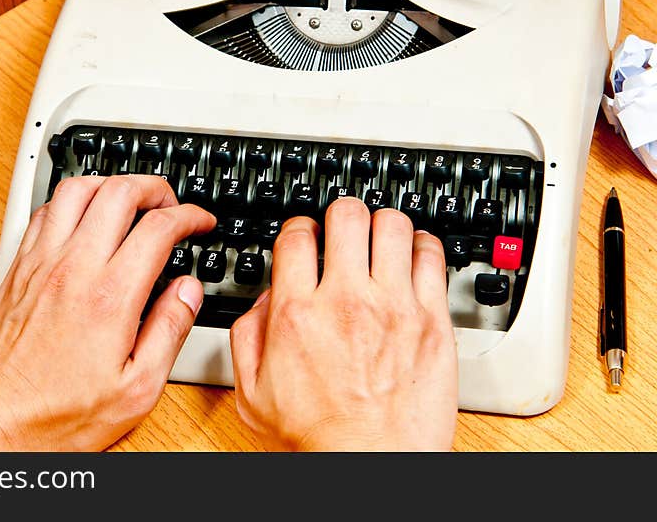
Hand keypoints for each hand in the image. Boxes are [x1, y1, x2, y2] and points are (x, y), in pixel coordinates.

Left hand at [0, 175, 214, 450]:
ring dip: (111, 184)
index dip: (190, 215)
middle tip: (171, 204)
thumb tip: (189, 290)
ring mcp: (43, 263)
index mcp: (111, 297)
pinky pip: (45, 210)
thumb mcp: (137, 388)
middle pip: (120, 192)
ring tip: (130, 199)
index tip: (200, 222)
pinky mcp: (21, 266)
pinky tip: (86, 216)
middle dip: (156, 187)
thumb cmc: (62, 412)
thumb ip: (170, 330)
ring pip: (77, 189)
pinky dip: (73, 200)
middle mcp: (75, 269)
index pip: (158, 227)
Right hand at [230, 198, 457, 450]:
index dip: (300, 226)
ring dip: (383, 225)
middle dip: (341, 214)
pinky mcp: (432, 319)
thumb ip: (247, 334)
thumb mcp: (252, 392)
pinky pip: (432, 256)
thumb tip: (265, 298)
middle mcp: (346, 300)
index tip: (306, 236)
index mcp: (297, 312)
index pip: (297, 234)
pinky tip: (413, 256)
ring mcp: (394, 306)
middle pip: (347, 214)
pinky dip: (423, 245)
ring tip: (380, 240)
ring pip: (393, 224)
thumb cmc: (318, 438)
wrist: (372, 466)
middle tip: (344, 228)